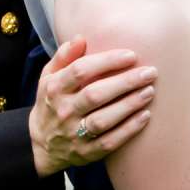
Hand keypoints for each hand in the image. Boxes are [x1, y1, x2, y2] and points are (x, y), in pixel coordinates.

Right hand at [29, 39, 155, 177]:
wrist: (40, 145)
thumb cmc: (52, 102)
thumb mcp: (49, 77)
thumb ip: (64, 56)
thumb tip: (81, 37)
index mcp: (54, 89)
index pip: (80, 71)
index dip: (107, 61)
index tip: (131, 55)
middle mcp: (63, 111)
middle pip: (95, 94)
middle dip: (125, 82)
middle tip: (150, 72)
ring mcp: (73, 134)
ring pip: (103, 120)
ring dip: (129, 105)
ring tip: (149, 91)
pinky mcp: (86, 152)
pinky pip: (109, 142)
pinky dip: (128, 129)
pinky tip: (145, 116)